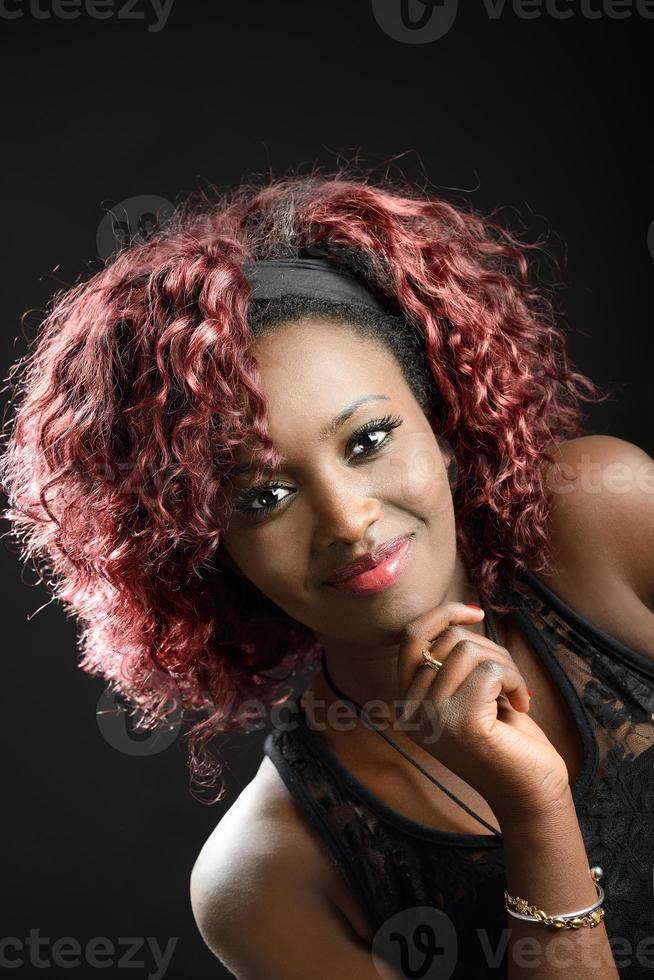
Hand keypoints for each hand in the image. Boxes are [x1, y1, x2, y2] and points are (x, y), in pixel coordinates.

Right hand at [396, 602, 570, 823]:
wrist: (531, 796)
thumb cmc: (507, 741)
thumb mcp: (470, 693)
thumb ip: (454, 662)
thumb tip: (460, 613)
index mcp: (408, 705)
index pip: (410, 639)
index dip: (442, 615)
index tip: (475, 612)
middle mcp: (411, 712)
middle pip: (447, 641)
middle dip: (489, 649)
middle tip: (509, 680)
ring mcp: (433, 717)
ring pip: (469, 651)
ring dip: (505, 665)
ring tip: (515, 694)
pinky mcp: (461, 722)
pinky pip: (491, 670)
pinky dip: (514, 679)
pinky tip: (520, 704)